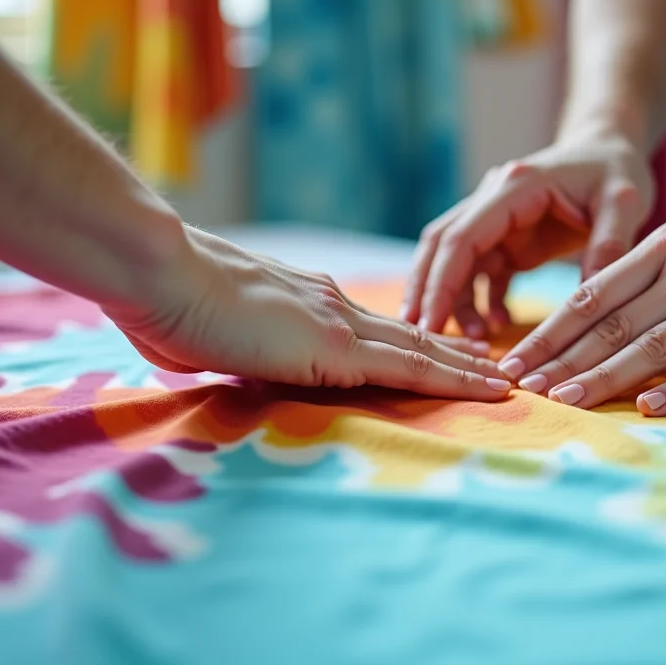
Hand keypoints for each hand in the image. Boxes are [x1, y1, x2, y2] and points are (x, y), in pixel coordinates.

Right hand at [102, 227, 512, 398]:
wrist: (160, 273)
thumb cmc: (165, 304)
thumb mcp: (204, 334)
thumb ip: (224, 346)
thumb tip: (207, 353)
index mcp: (306, 303)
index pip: (373, 329)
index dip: (410, 342)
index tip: (439, 352)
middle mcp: (334, 307)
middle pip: (409, 335)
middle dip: (454, 353)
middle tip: (495, 365)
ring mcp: (339, 323)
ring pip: (422, 349)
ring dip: (467, 367)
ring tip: (505, 381)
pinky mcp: (337, 348)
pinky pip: (411, 369)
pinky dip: (455, 381)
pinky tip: (488, 390)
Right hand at [401, 134, 654, 337]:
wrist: (612, 152)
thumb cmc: (617, 171)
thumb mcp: (625, 202)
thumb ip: (609, 245)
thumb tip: (590, 302)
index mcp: (515, 187)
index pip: (462, 236)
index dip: (441, 282)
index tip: (429, 322)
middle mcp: (495, 199)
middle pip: (443, 247)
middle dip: (428, 292)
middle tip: (422, 336)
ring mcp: (498, 221)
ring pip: (456, 262)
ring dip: (454, 301)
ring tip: (472, 342)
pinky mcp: (507, 240)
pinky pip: (481, 273)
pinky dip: (480, 300)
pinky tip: (495, 326)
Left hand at [497, 168, 665, 414]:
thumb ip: (655, 261)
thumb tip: (607, 296)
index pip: (592, 296)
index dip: (550, 331)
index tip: (515, 358)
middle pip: (612, 326)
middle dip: (561, 361)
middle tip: (519, 389)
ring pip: (654, 347)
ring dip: (605, 378)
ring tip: (564, 403)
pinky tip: (651, 409)